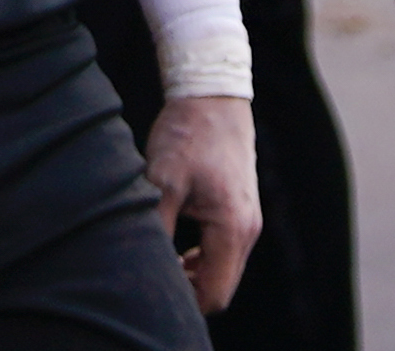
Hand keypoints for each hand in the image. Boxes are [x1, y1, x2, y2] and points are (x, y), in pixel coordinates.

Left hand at [143, 94, 260, 311]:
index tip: (154, 281)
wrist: (211, 96)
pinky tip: (179, 244)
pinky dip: (204, 257)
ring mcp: (249, 220)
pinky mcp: (243, 210)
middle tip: (154, 269)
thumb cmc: (186, 135)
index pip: (214, 294)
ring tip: (163, 257)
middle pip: (221, 286)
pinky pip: (226, 251)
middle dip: (189, 288)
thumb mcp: (162, 182)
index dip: (183, 299)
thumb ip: (156, 228)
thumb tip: (145, 264)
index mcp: (232, 227)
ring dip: (196, 273)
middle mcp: (248, 229)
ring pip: (224, 269)